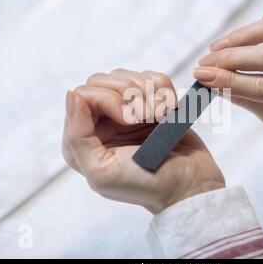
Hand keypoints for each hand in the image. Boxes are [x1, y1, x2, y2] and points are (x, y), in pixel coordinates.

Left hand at [62, 69, 224, 213]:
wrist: (189, 186)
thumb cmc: (146, 186)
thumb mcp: (101, 172)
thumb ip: (77, 136)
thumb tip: (73, 94)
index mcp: (83, 138)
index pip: (85, 94)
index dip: (111, 100)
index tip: (132, 121)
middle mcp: (101, 122)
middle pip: (104, 80)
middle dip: (132, 95)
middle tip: (149, 117)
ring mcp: (127, 111)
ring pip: (127, 77)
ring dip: (151, 95)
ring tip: (162, 118)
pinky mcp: (151, 104)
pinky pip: (152, 78)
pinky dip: (165, 92)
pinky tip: (169, 113)